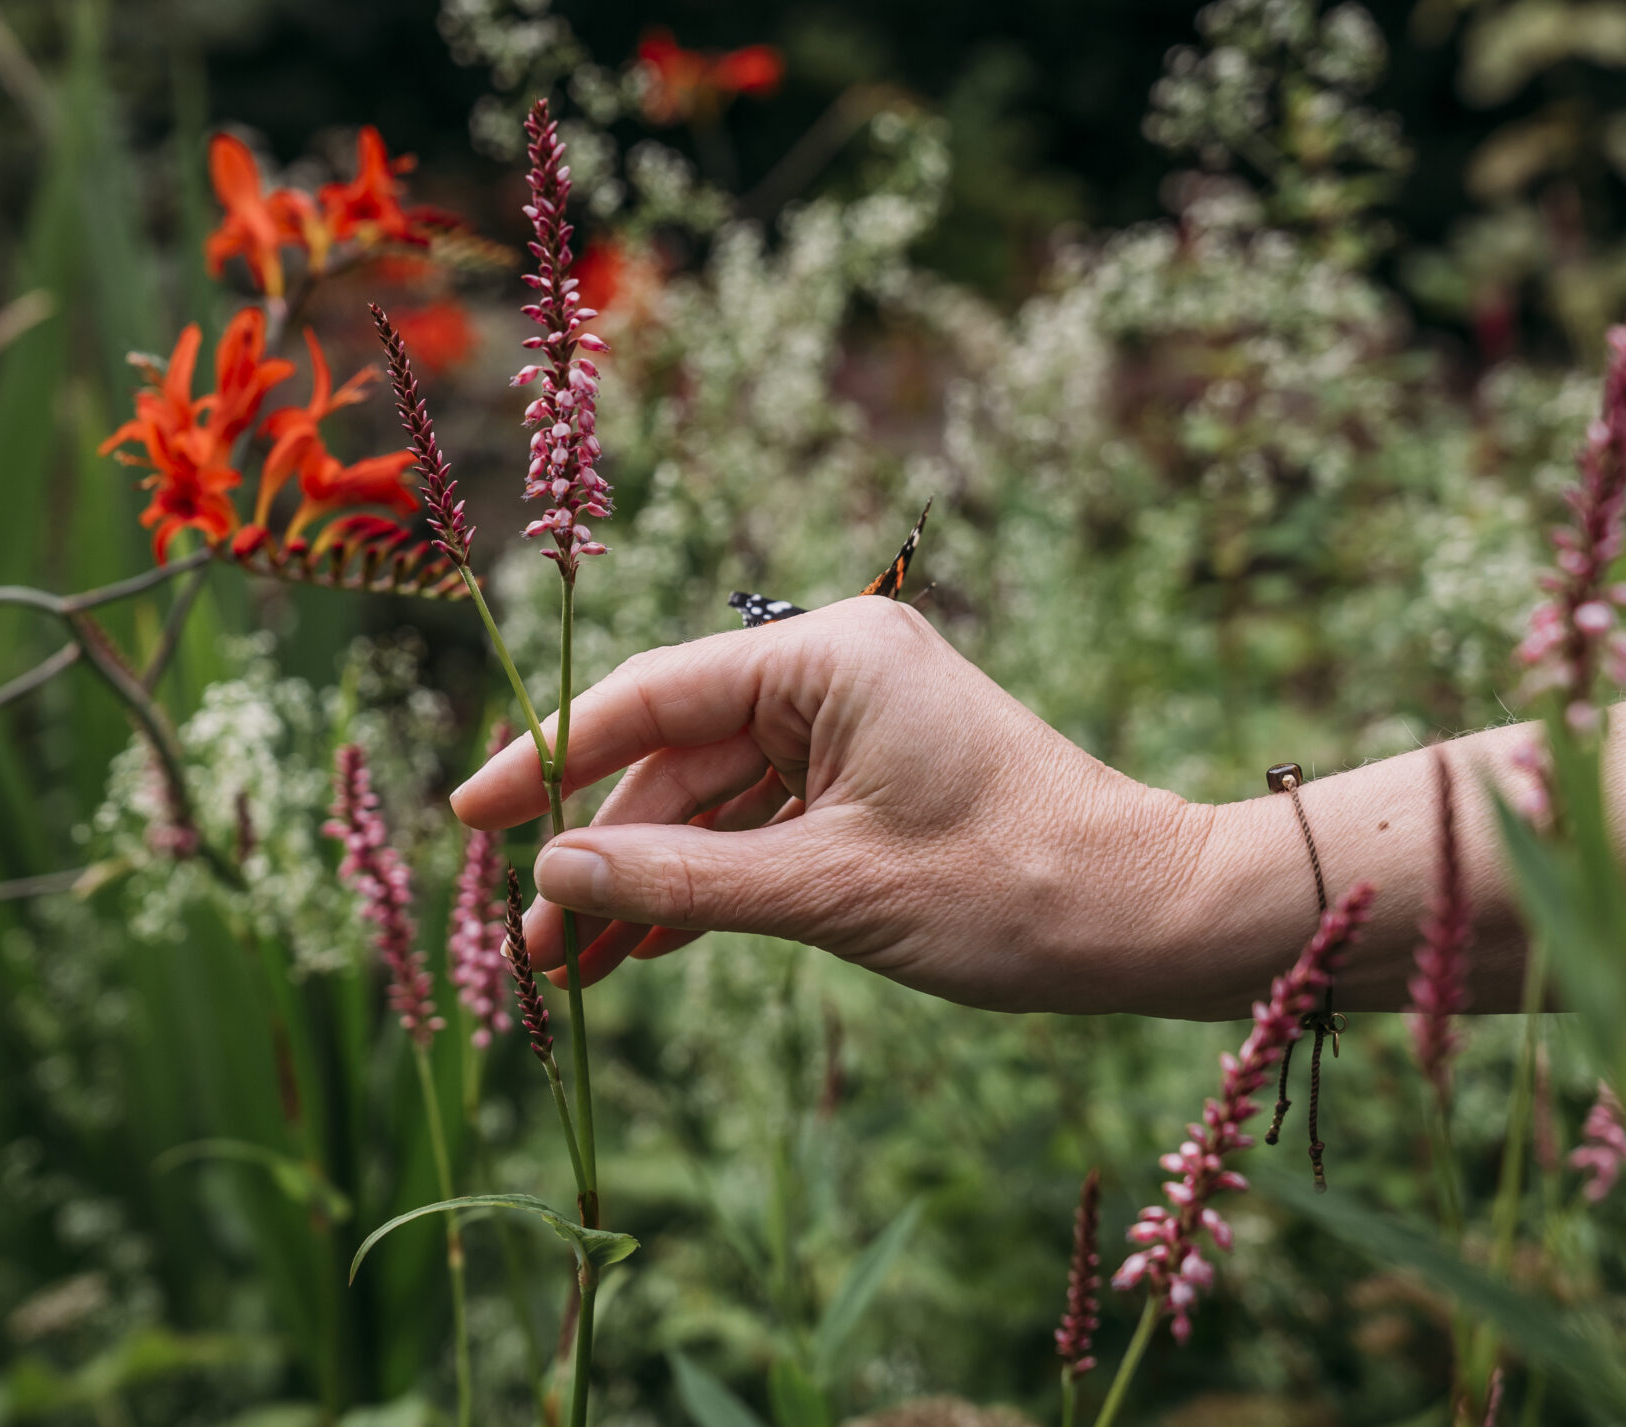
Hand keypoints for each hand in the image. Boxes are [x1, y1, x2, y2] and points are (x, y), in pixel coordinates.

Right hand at [449, 597, 1222, 1013]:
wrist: (1157, 920)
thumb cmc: (1016, 891)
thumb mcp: (831, 893)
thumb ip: (680, 880)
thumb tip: (550, 874)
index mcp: (828, 655)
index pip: (651, 697)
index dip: (549, 758)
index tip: (469, 816)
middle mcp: (834, 669)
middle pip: (675, 754)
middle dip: (602, 849)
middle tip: (531, 943)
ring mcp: (856, 723)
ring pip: (713, 798)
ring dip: (649, 880)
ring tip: (575, 970)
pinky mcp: (873, 777)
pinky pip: (763, 821)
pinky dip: (710, 882)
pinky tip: (647, 948)